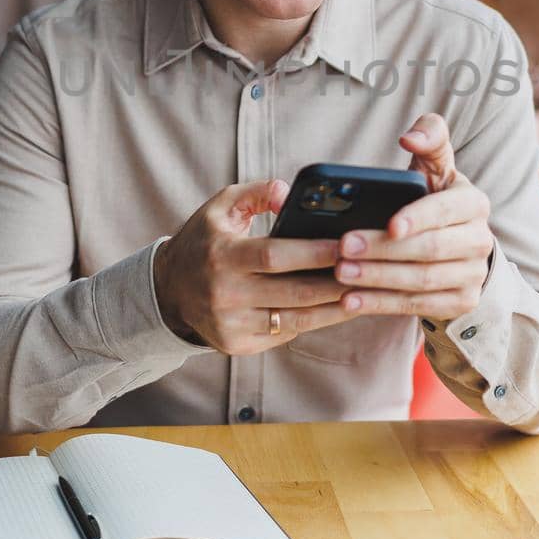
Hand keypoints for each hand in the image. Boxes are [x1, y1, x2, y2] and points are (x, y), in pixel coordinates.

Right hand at [153, 178, 353, 354]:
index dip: (314, 253)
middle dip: (336, 284)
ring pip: (296, 321)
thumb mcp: (221, 207)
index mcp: (222, 256)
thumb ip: (256, 192)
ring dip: (334, 309)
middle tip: (370, 272)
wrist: (168, 290)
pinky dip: (312, 322)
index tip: (348, 245)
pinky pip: (284, 335)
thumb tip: (288, 194)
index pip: (275, 256)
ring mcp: (231, 325)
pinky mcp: (237, 345)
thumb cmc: (204, 241)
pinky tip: (336, 310)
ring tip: (364, 294)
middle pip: (294, 293)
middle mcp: (224, 294)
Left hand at [332, 113, 493, 320]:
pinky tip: (350, 300)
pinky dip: (381, 304)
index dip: (419, 218)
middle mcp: (480, 240)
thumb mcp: (435, 167)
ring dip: (378, 279)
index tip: (390, 224)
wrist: (459, 249)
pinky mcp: (460, 302)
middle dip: (384, 250)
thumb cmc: (434, 199)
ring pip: (422, 281)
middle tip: (343, 247)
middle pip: (430, 249)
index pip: (447, 210)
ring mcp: (473, 275)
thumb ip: (429, 138)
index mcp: (473, 203)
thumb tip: (410, 137)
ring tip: (341, 273)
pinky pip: (418, 306)